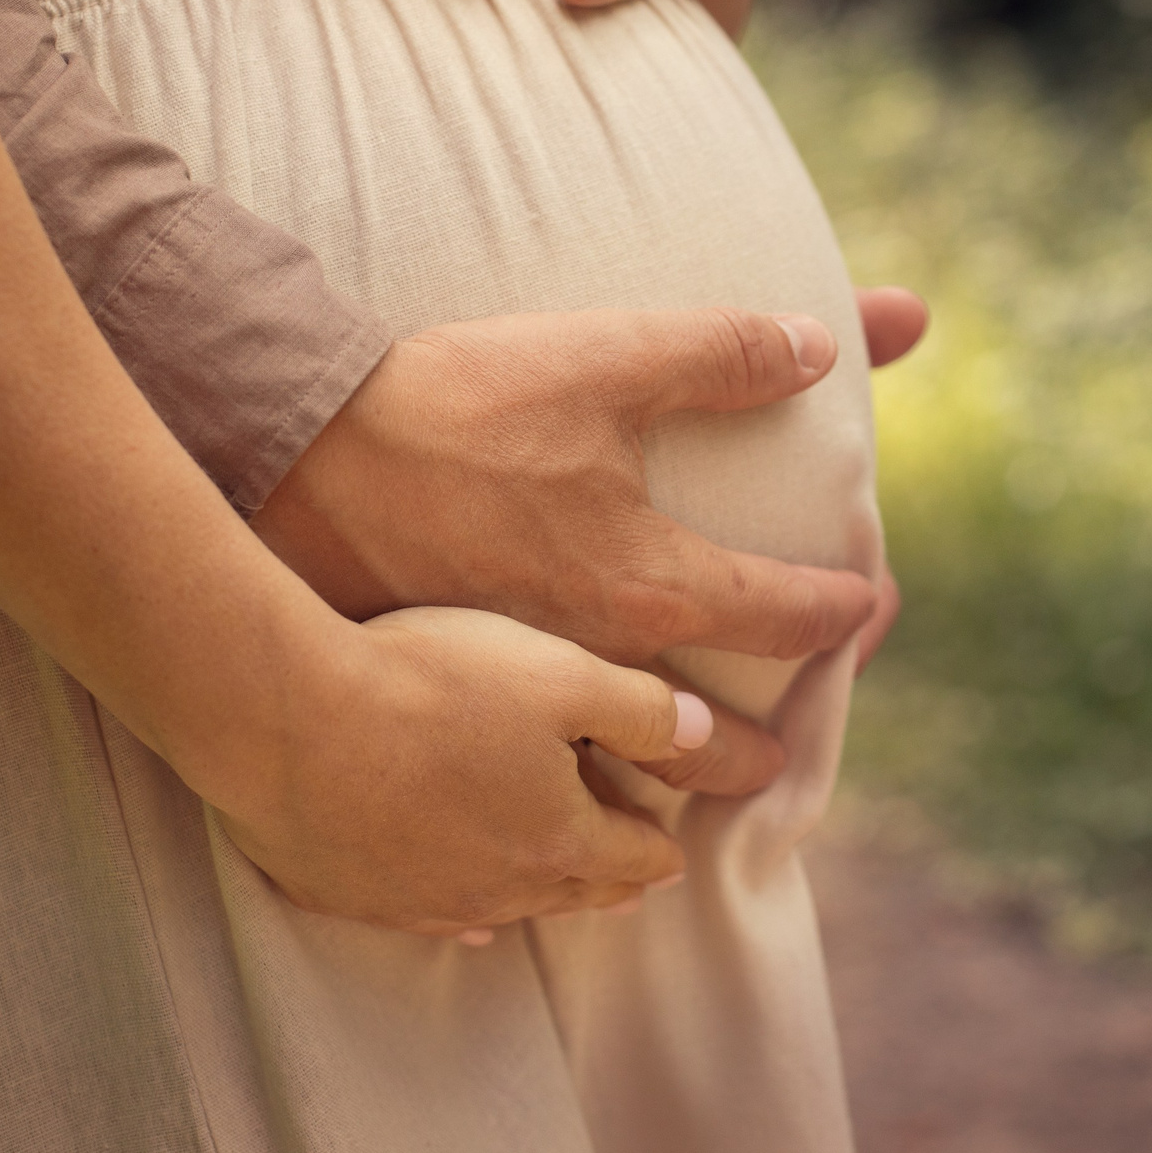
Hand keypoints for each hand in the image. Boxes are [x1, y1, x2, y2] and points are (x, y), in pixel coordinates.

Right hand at [219, 605, 719, 933]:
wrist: (288, 715)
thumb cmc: (430, 683)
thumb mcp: (561, 674)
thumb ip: (644, 708)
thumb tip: (709, 736)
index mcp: (558, 838)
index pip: (629, 854)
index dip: (656, 850)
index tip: (672, 857)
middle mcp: (497, 888)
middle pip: (571, 892)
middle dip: (607, 884)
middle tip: (631, 886)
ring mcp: (420, 901)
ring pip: (500, 910)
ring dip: (535, 900)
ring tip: (557, 899)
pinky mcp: (352, 895)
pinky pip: (422, 919)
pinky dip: (454, 916)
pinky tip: (460, 924)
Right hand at [250, 292, 925, 793]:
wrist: (285, 461)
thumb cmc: (448, 411)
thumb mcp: (601, 357)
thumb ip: (722, 353)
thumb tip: (826, 344)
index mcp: (647, 585)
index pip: (778, 615)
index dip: (837, 612)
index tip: (866, 609)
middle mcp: (590, 665)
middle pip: (699, 740)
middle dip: (751, 753)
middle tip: (782, 763)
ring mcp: (511, 697)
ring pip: (605, 779)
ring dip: (651, 795)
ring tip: (675, 802)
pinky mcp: (440, 696)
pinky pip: (512, 784)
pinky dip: (543, 805)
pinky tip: (540, 808)